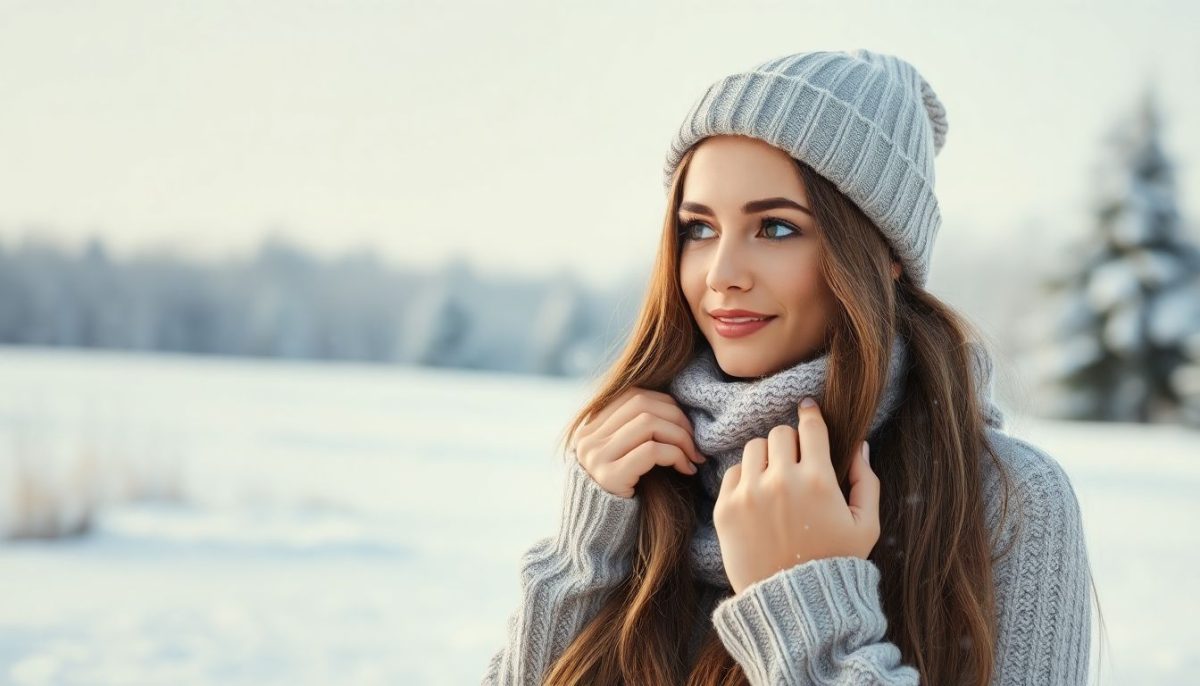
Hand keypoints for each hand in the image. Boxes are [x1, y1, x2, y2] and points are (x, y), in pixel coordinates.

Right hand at [573, 387, 706, 497]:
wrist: (600, 536)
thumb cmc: (624, 495)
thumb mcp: (622, 458)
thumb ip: (634, 433)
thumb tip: (675, 407)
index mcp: (590, 428)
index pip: (633, 395)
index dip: (666, 403)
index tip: (686, 424)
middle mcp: (588, 438)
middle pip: (642, 404)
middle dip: (678, 418)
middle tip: (696, 441)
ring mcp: (596, 456)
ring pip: (649, 423)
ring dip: (681, 437)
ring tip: (694, 456)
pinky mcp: (610, 476)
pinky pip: (651, 450)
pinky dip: (676, 455)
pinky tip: (686, 469)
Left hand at [713, 396, 879, 594]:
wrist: (793, 603)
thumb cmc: (835, 563)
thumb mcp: (866, 526)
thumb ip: (867, 481)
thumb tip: (859, 445)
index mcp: (818, 481)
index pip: (810, 427)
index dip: (810, 413)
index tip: (807, 408)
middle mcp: (782, 480)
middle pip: (780, 433)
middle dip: (790, 442)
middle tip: (796, 461)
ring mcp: (750, 493)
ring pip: (754, 447)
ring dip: (766, 456)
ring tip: (776, 477)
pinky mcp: (726, 508)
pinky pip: (734, 472)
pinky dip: (746, 477)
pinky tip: (759, 495)